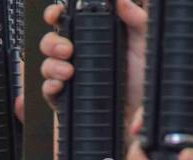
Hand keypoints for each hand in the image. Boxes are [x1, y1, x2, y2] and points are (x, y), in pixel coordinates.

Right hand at [39, 0, 146, 115]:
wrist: (143, 115)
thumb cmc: (145, 82)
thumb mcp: (144, 45)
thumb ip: (136, 20)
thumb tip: (122, 0)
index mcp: (93, 39)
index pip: (67, 22)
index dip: (56, 15)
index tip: (56, 15)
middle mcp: (80, 57)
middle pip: (52, 42)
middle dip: (52, 43)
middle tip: (67, 49)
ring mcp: (73, 79)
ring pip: (48, 66)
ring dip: (52, 66)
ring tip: (68, 72)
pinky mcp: (70, 101)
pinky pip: (50, 92)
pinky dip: (50, 87)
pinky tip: (60, 85)